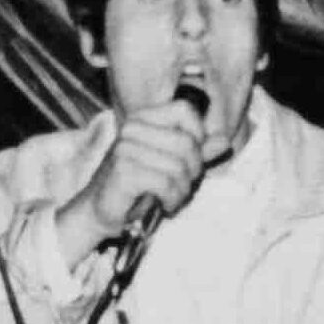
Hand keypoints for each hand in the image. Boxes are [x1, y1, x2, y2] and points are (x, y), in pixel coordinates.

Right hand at [68, 95, 208, 243]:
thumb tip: (224, 140)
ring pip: (179, 166)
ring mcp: (125, 148)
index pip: (185, 110)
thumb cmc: (137, 188)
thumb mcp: (171, 165)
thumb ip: (196, 152)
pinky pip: (166, 183)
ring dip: (182, 190)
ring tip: (171, 198)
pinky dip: (171, 199)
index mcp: (143, 118)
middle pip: (187, 142)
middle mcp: (132, 128)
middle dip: (193, 171)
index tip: (192, 158)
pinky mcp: (123, 170)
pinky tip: (163, 204)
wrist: (100, 212)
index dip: (199, 135)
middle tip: (180, 186)